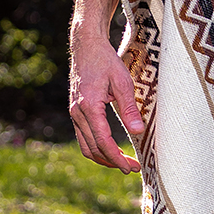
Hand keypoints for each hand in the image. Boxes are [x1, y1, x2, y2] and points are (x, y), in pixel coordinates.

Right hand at [69, 0, 144, 174]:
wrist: (86, 45)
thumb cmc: (105, 60)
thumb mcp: (122, 81)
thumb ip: (129, 108)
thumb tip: (138, 131)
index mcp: (89, 107)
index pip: (103, 142)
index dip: (118, 158)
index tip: (132, 167)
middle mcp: (77, 113)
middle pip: (93, 149)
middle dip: (112, 162)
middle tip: (133, 168)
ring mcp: (74, 113)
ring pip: (86, 145)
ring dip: (103, 157)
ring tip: (123, 162)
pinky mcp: (75, 111)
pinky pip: (84, 136)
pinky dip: (96, 147)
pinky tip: (111, 148)